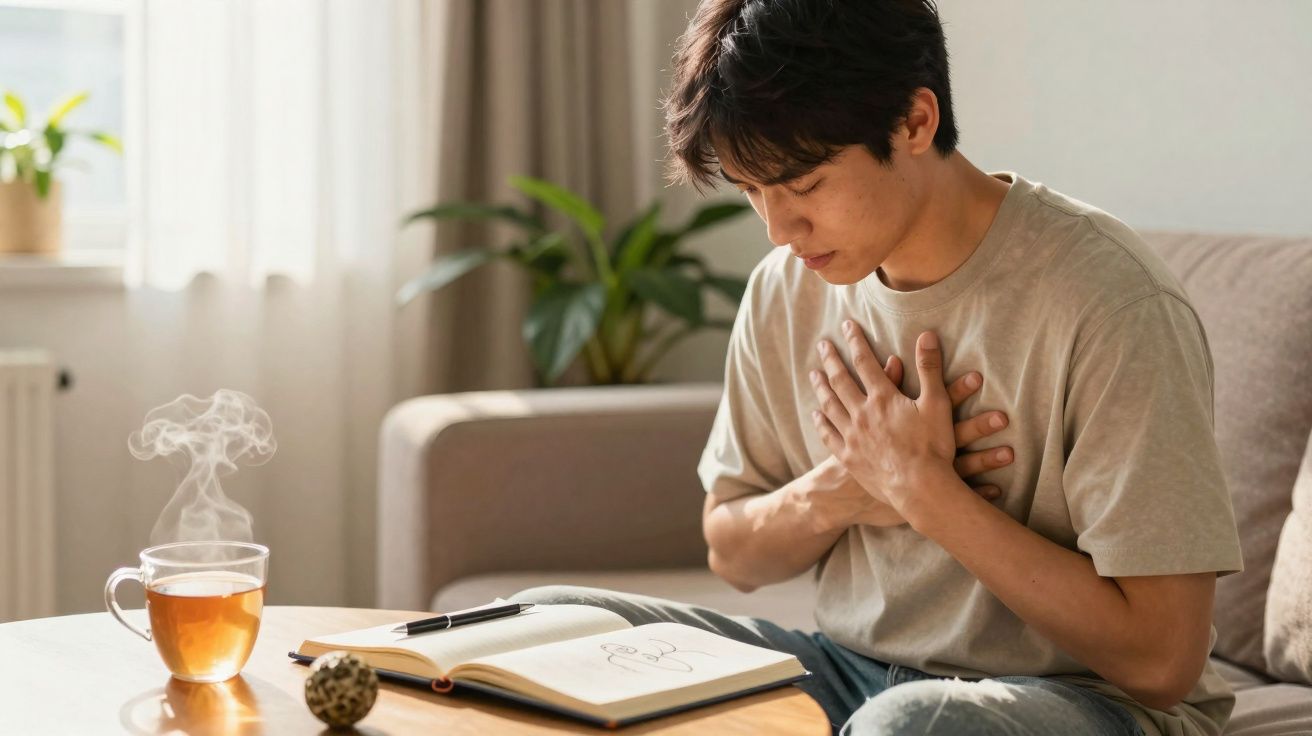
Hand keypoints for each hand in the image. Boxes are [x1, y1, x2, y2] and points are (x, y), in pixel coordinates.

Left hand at [810, 321, 989, 520]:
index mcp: (883, 398)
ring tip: (814, 374)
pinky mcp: (848, 458)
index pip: (864, 361)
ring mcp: (852, 436)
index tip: (846, 326)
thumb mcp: (937, 403)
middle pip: (841, 380)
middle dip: (831, 360)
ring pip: (830, 405)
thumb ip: (930, 369)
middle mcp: (862, 413)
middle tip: (822, 345)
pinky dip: (822, 422)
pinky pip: (829, 436)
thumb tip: (926, 335)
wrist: (920, 488)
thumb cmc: (933, 446)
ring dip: (821, 387)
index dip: (855, 341)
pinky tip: (817, 414)